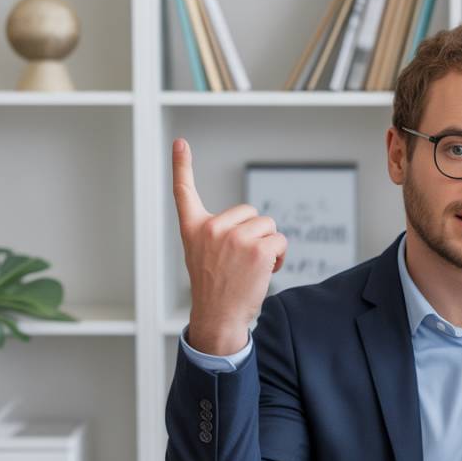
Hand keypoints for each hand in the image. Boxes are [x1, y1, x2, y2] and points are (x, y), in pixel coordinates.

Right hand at [172, 138, 286, 353]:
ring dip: (269, 245)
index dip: (181, 165)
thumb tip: (253, 223)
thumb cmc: (215, 288)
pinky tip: (265, 272)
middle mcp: (211, 228)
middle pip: (251, 213)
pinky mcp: (256, 249)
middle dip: (255, 234)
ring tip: (252, 268)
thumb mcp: (203, 255)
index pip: (184, 191)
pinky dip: (280, 256)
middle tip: (241, 261)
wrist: (219, 317)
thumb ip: (218, 234)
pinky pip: (281, 241)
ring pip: (268, 226)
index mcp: (194, 228)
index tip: (180, 143)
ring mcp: (234, 237)